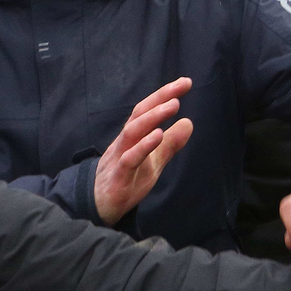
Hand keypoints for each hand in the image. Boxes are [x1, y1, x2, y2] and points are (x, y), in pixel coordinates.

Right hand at [95, 77, 194, 226]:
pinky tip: (158, 136)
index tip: (186, 82)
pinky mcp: (118, 177)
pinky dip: (143, 146)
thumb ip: (170, 143)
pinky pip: (129, 159)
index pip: (147, 110)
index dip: (164, 95)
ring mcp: (119, 158)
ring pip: (132, 132)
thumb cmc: (127, 180)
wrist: (101, 208)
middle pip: (139, 114)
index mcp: (133, 137)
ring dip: (153, 117)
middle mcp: (124, 142)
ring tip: (173, 105)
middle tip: (181, 87)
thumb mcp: (154, 161)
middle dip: (160, 98)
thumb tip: (188, 122)